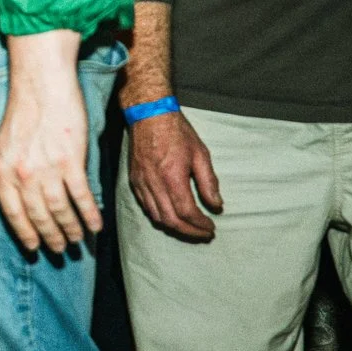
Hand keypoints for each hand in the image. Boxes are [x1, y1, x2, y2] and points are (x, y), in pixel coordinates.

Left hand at [0, 32, 103, 253]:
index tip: (34, 247)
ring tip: (79, 241)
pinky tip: (96, 226)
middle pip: (38, 216)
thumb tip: (23, 195)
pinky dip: (90, 214)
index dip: (25, 233)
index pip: (12, 213)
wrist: (42, 84)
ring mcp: (47, 168)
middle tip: (61, 250)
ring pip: (61, 211)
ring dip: (72, 230)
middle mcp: (22, 174)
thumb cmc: (24, 111)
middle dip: (51, 237)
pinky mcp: (70, 160)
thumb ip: (13, 170)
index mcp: (3, 170)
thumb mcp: (6, 144)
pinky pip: (82, 196)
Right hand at [126, 110, 222, 240]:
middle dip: (189, 231)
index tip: (211, 228)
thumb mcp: (201, 154)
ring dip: (175, 227)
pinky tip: (172, 216)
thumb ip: (209, 183)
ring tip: (190, 228)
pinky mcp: (134, 181)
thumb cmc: (177, 132)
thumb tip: (216, 205)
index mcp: (173, 177)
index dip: (200, 224)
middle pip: (171, 220)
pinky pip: (146, 207)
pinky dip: (160, 217)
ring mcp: (141, 184)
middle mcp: (154, 184)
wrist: (149, 116)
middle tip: (203, 234)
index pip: (187, 212)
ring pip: (157, 217)